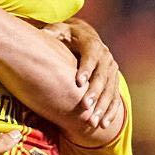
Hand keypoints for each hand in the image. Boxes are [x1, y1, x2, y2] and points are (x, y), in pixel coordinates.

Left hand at [47, 18, 122, 133]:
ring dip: (103, 105)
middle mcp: (105, 56)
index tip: (78, 82)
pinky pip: (114, 97)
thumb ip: (50, 33)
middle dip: (95, 92)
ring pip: (110, 89)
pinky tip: (104, 124)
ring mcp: (111, 69)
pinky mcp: (112, 80)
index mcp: (91, 43)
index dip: (86, 68)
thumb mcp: (56, 30)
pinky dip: (110, 111)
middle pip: (102, 76)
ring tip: (94, 121)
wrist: (83, 35)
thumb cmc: (64, 35)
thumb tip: (39, 32)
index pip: (91, 55)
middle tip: (85, 106)